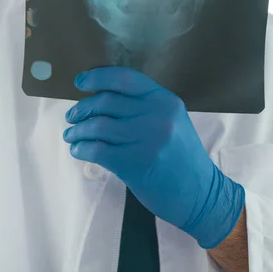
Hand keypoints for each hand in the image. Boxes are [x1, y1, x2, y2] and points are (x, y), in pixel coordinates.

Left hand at [63, 67, 244, 248]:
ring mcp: (146, 139)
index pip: (124, 78)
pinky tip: (78, 150)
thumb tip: (101, 98)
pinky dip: (82, 149)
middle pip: (106, 101)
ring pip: (98, 126)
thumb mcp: (172, 120)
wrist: (201, 193)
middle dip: (82, 108)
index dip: (97, 77)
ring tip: (71, 135)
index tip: (79, 81)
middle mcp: (156, 115)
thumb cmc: (182, 156)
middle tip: (72, 116)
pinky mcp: (134, 164)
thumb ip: (144, 106)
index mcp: (165, 100)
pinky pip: (97, 150)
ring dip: (78, 130)